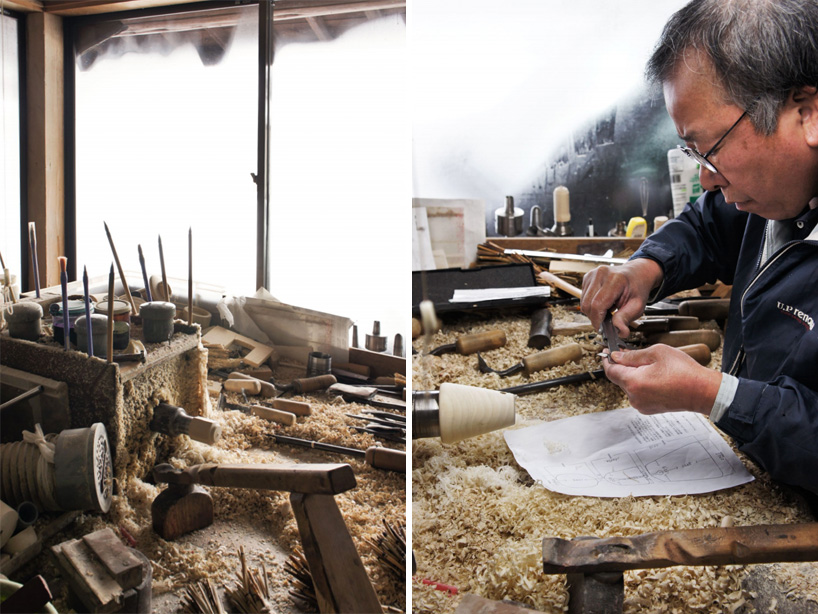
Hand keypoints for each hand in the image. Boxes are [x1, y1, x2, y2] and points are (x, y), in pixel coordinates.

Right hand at [581, 259, 663, 336]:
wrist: (637, 273)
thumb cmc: (637, 288)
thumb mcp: (637, 306)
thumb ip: (626, 318)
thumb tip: (620, 332)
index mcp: (615, 279)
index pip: (597, 305)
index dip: (597, 320)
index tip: (602, 329)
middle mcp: (601, 274)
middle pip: (587, 304)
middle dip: (595, 317)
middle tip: (606, 320)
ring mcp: (592, 274)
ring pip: (583, 302)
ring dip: (593, 311)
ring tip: (607, 309)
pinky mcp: (588, 277)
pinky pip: (583, 297)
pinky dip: (591, 304)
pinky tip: (603, 302)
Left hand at [602, 344, 721, 415]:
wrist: (703, 391)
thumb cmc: (684, 372)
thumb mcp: (657, 353)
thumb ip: (632, 355)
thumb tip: (616, 356)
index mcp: (633, 382)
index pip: (610, 371)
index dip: (607, 360)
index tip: (607, 352)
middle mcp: (634, 397)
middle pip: (619, 378)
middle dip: (623, 365)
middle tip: (632, 353)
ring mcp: (641, 405)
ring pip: (629, 386)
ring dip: (634, 375)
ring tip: (651, 366)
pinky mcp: (649, 409)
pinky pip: (638, 393)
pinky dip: (641, 383)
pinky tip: (655, 376)